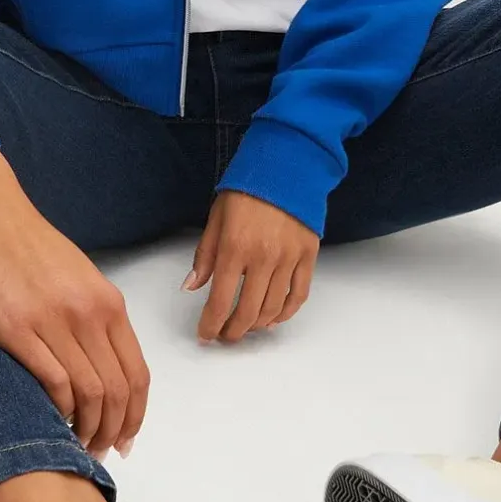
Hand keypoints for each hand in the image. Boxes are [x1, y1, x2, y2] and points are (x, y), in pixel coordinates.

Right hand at [0, 184, 148, 460]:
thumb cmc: (30, 246)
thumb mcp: (79, 279)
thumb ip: (96, 317)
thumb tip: (104, 364)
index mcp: (108, 303)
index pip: (137, 374)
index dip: (135, 415)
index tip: (125, 439)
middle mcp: (89, 314)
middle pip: (117, 391)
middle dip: (113, 431)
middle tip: (98, 452)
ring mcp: (54, 322)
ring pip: (88, 394)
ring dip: (86, 428)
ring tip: (74, 444)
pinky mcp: (17, 329)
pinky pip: (51, 383)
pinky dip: (56, 411)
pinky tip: (50, 420)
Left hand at [183, 190, 320, 342]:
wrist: (287, 166)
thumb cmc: (247, 190)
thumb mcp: (216, 218)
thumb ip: (205, 256)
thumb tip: (192, 287)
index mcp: (235, 247)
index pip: (220, 301)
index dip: (211, 324)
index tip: (206, 334)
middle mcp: (263, 257)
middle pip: (248, 312)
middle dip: (233, 331)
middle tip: (225, 335)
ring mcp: (289, 258)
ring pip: (273, 308)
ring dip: (257, 325)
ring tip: (246, 327)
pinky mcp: (308, 256)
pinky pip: (299, 295)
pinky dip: (286, 313)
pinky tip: (273, 318)